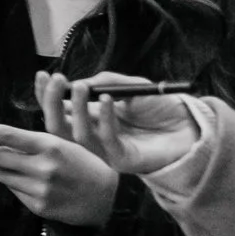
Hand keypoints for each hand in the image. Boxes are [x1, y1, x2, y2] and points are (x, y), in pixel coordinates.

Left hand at [0, 121, 118, 227]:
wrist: (108, 199)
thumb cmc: (83, 164)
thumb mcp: (62, 143)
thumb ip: (29, 143)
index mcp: (49, 145)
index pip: (5, 135)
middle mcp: (42, 167)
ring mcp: (39, 189)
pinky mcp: (37, 206)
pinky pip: (12, 190)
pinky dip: (4, 179)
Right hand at [40, 72, 200, 176]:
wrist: (190, 127)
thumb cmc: (161, 108)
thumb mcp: (132, 86)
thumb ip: (107, 82)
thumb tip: (81, 84)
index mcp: (91, 118)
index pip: (60, 109)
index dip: (48, 94)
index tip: (44, 75)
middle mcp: (93, 135)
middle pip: (59, 125)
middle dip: (52, 102)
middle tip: (57, 81)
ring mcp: (106, 150)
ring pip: (77, 136)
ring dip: (76, 109)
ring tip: (81, 87)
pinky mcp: (122, 160)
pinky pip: (107, 141)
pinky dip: (104, 119)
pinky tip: (107, 100)